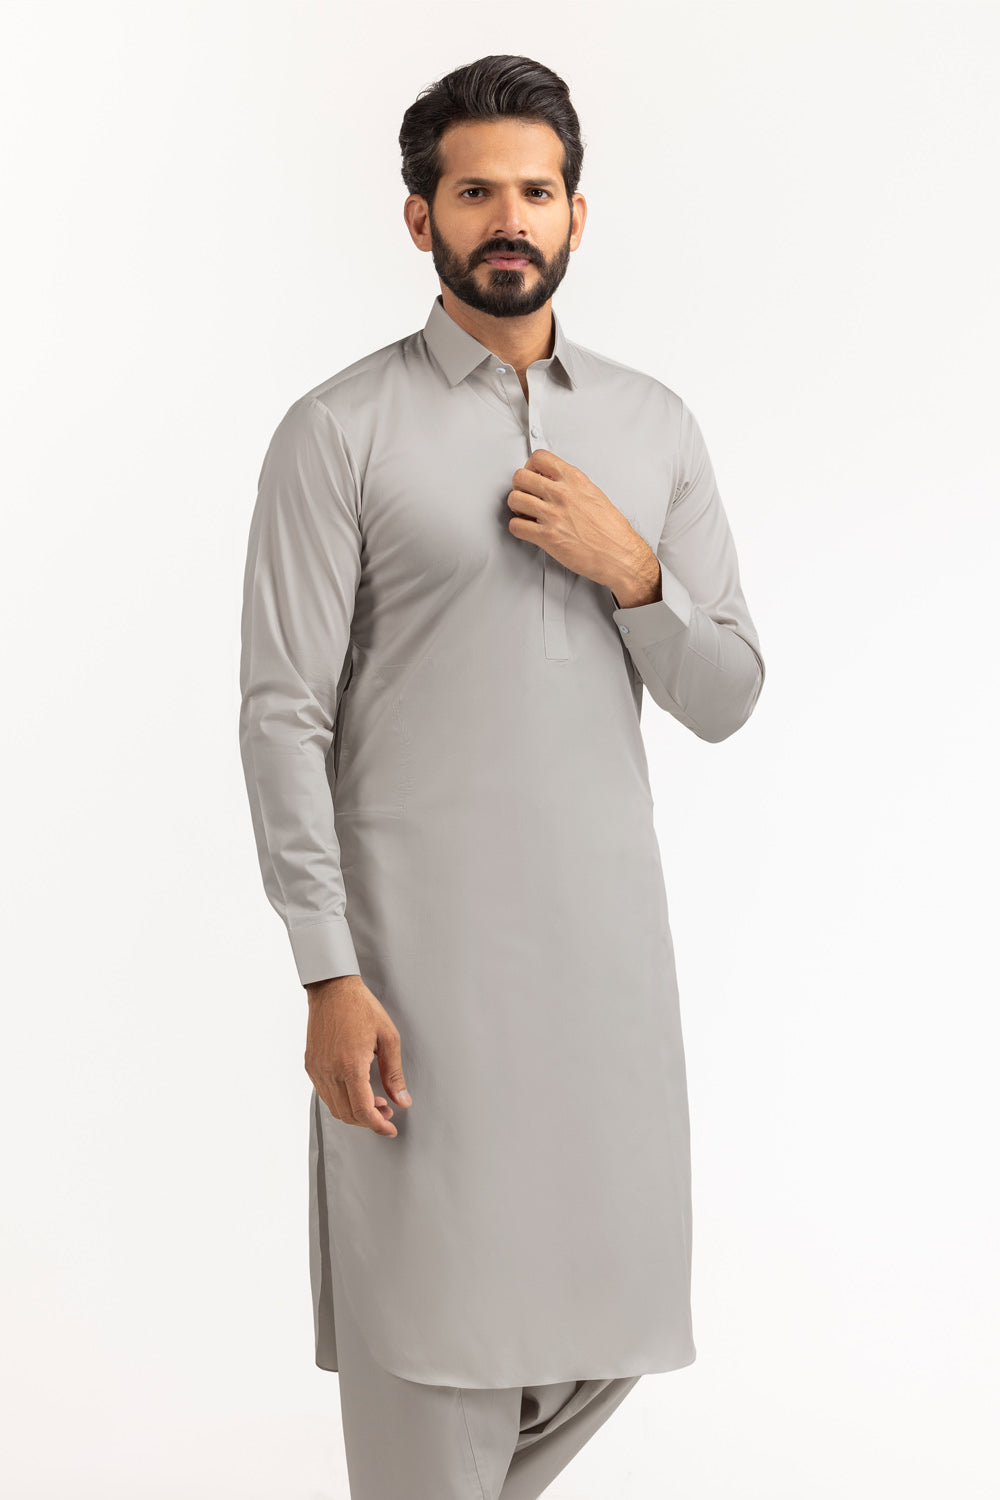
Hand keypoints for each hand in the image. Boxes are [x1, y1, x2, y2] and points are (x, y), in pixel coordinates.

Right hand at [304, 974, 412, 1138]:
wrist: (332, 989)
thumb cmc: (361, 1008)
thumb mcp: (388, 1038)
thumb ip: (395, 1074)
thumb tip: (403, 1100)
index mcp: (351, 1065)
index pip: (363, 1110)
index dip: (378, 1126)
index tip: (390, 1129)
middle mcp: (329, 1071)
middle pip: (348, 1114)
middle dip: (369, 1120)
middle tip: (387, 1112)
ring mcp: (317, 1069)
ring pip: (334, 1108)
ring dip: (355, 1112)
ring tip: (375, 1100)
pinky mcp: (310, 1065)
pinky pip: (325, 1094)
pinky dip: (341, 1100)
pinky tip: (356, 1089)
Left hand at [506, 449, 650, 593]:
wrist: (619, 554)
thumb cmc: (611, 530)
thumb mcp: (594, 494)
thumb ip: (572, 485)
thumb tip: (556, 482)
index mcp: (574, 479)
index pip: (540, 458)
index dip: (530, 466)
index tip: (532, 474)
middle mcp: (561, 494)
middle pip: (521, 477)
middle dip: (520, 486)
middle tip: (525, 494)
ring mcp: (553, 515)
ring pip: (514, 499)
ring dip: (516, 507)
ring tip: (525, 513)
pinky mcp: (547, 537)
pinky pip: (516, 526)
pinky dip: (518, 528)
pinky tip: (527, 529)